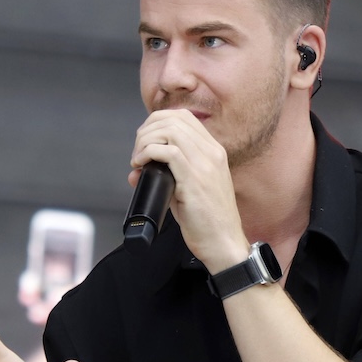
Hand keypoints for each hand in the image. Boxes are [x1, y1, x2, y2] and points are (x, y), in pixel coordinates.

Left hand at [129, 109, 247, 270]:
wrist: (224, 243)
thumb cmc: (207, 222)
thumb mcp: (188, 190)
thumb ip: (166, 176)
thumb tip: (137, 171)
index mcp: (214, 152)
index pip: (183, 118)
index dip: (157, 123)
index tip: (145, 142)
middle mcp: (212, 153)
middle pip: (173, 119)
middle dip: (147, 131)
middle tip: (137, 153)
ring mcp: (205, 164)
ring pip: (169, 131)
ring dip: (145, 141)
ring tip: (138, 160)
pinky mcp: (195, 179)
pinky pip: (168, 152)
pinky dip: (148, 154)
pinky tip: (141, 166)